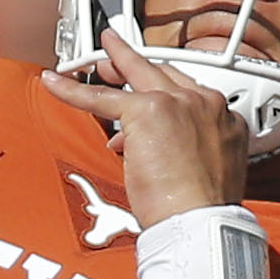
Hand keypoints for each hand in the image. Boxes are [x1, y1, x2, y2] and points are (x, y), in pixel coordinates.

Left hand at [42, 29, 249, 224]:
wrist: (199, 218)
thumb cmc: (203, 208)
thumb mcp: (208, 169)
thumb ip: (185, 148)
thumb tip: (153, 147)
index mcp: (224, 118)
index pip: (188, 92)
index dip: (165, 91)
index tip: (154, 87)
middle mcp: (203, 103)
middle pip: (163, 73)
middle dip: (136, 65)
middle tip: (116, 61)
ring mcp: (176, 103)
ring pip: (135, 74)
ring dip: (111, 65)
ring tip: (95, 62)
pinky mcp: (146, 110)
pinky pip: (100, 97)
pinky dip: (72, 90)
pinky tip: (56, 82)